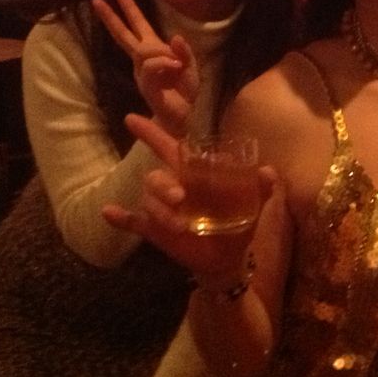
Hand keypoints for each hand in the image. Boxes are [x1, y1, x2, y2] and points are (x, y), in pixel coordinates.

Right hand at [92, 0, 199, 136]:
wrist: (183, 115)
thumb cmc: (184, 90)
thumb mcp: (190, 66)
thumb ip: (184, 51)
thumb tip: (174, 36)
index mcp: (153, 50)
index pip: (138, 26)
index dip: (129, 9)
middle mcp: (142, 60)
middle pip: (124, 34)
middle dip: (112, 17)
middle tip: (96, 1)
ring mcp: (142, 73)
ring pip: (144, 50)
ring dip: (161, 54)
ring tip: (177, 66)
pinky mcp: (145, 85)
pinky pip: (150, 67)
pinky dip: (163, 63)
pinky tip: (174, 66)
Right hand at [103, 114, 275, 283]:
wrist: (228, 258)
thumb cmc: (236, 222)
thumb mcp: (251, 205)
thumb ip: (259, 187)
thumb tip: (268, 172)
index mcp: (192, 174)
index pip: (169, 146)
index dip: (151, 132)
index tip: (132, 118)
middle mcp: (172, 186)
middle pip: (155, 175)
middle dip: (163, 184)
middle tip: (179, 196)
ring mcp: (161, 209)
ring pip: (150, 201)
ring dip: (161, 211)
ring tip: (182, 226)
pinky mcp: (155, 229)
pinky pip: (133, 221)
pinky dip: (120, 217)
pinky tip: (109, 212)